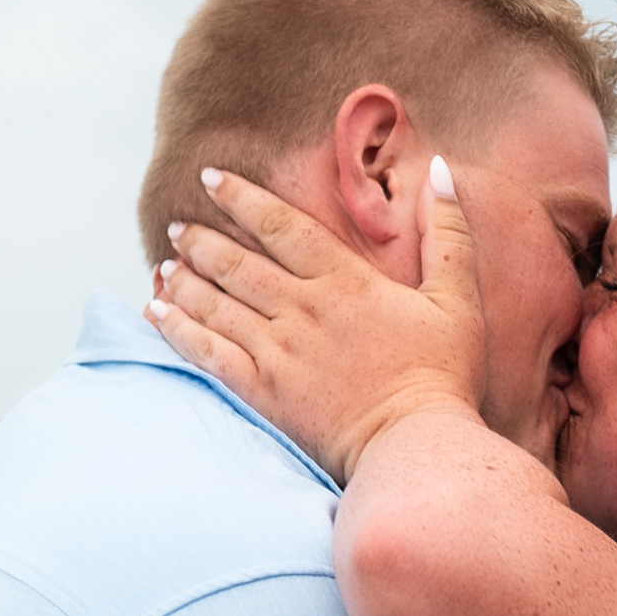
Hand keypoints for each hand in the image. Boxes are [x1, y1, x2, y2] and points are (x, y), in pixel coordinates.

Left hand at [148, 161, 487, 483]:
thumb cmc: (443, 376)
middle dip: (202, 240)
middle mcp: (303, 310)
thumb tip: (440, 169)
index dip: (242, 198)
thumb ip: (450, 233)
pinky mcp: (264, 393)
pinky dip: (178, 329)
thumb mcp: (459, 299)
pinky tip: (157, 313)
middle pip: (238, 263)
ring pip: (216, 304)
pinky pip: (209, 353)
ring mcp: (279, 352)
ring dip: (184, 280)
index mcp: (345, 281)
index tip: (211, 179)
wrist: (416, 446)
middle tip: (178, 225)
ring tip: (165, 264)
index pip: (281, 225)